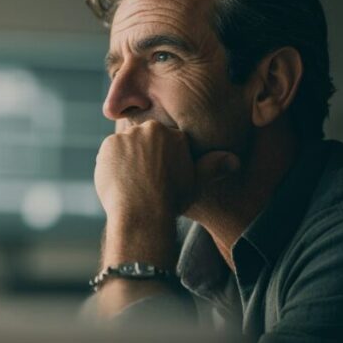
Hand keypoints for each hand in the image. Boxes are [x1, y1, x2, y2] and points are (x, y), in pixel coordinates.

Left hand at [94, 120, 238, 266]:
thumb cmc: (171, 199)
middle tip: (145, 179)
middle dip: (144, 155)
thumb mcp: (196, 183)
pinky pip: (110, 152)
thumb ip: (213, 167)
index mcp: (172, 134)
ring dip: (127, 159)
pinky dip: (112, 163)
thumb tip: (234, 160)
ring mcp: (126, 136)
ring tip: (132, 182)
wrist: (142, 213)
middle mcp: (148, 129)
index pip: (164, 141)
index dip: (162, 159)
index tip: (160, 175)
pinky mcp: (108, 146)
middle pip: (144, 139)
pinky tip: (120, 180)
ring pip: (126, 145)